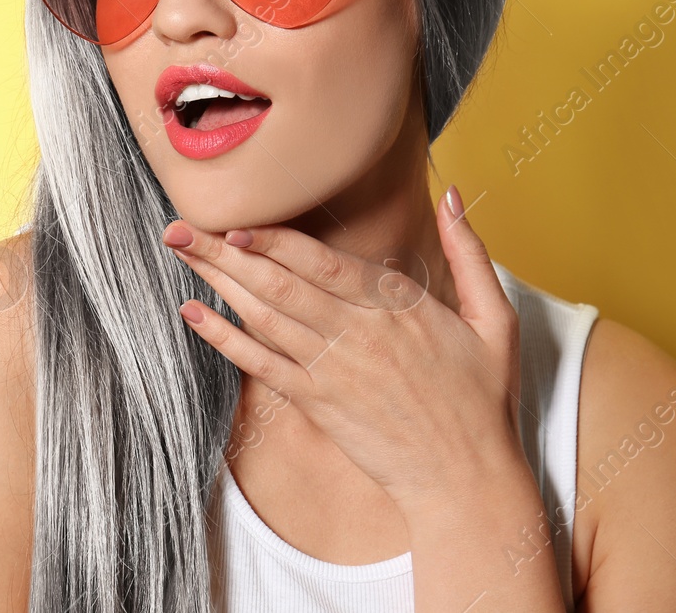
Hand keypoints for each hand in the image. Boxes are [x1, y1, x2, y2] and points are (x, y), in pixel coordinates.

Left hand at [164, 187, 533, 519]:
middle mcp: (358, 333)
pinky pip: (262, 365)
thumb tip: (454, 195)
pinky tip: (194, 314)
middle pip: (279, 283)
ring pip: (264, 317)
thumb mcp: (495, 320)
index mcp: (397, 305)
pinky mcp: (318, 402)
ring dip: (217, 282)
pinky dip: (225, 338)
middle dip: (224, 252)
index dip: (274, 240)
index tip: (235, 218)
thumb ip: (471, 254)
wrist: (466, 479)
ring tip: (181, 252)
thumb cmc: (482, 399)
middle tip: (180, 226)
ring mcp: (333, 370)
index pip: (323, 262)